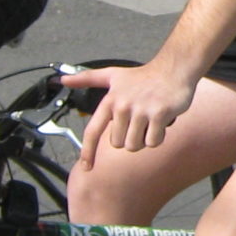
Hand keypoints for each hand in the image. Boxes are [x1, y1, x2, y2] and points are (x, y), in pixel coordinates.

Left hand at [64, 63, 195, 166]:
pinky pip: (153, 142)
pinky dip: (157, 137)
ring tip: (149, 122)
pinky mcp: (159, 114)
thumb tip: (63, 80)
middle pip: (118, 144)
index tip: (86, 167)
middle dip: (128, 138)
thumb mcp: (113, 75)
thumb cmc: (143, 76)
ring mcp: (141, 110)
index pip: (92, 131)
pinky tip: (161, 122)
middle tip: (138, 122)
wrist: (173, 69)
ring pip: (135, 145)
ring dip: (143, 139)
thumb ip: (87, 78)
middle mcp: (123, 106)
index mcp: (110, 100)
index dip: (87, 151)